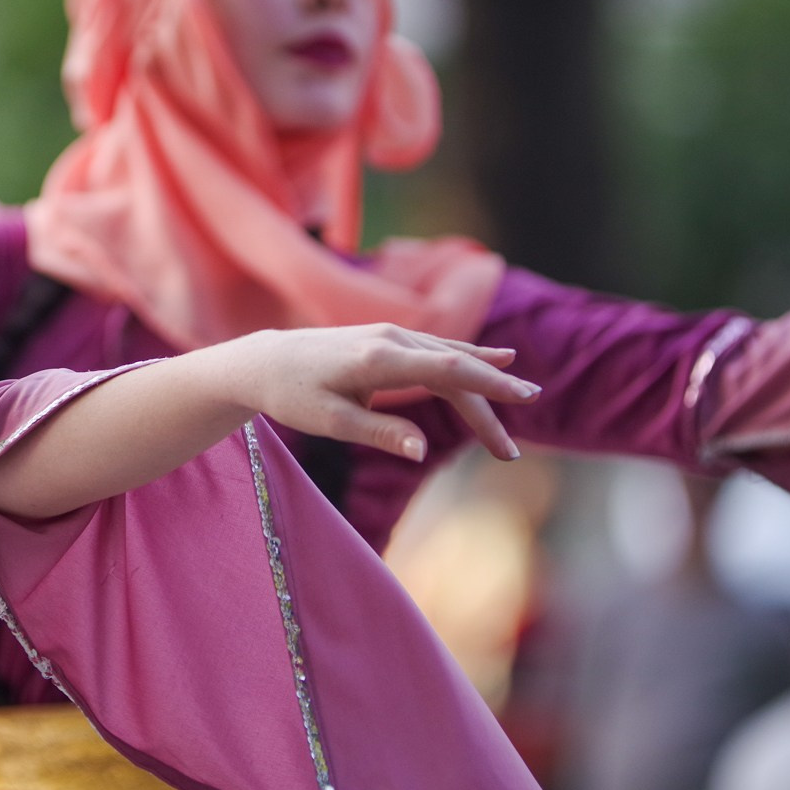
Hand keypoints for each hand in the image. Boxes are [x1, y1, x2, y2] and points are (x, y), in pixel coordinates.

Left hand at [219, 325, 536, 461]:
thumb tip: (421, 451)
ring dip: (482, 390)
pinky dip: (467, 364)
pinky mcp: (388, 341)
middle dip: (489, 407)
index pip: (448, 368)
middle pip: (457, 371)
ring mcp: (391, 335)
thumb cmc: (293, 395)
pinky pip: (437, 352)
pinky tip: (495, 364)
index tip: (524, 396)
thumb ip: (379, 433)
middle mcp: (391, 339)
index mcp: (379, 359)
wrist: (265, 363)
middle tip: (511, 453)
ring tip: (513, 419)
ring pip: (450, 362)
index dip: (489, 383)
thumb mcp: (330, 422)